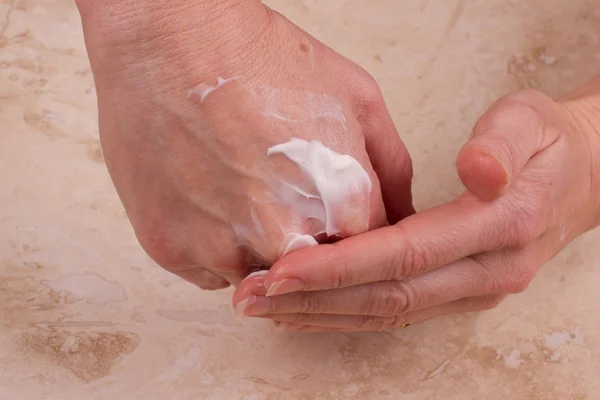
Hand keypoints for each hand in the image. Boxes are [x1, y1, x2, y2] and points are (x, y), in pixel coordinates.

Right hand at [76, 1, 413, 288]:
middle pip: (313, 278)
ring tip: (243, 185)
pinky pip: (211, 272)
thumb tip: (400, 219)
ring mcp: (224, 249)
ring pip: (260, 280)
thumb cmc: (261, 57)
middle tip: (282, 194)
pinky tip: (209, 193)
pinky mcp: (172, 250)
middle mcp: (285, 238)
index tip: (329, 213)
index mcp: (341, 203)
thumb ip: (390, 171)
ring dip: (259, 247)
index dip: (348, 235)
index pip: (367, 258)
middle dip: (306, 245)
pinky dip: (215, 245)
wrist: (167, 39)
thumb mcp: (357, 97)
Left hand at [233, 85, 599, 330]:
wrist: (583, 179)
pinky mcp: (457, 293)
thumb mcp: (533, 121)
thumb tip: (477, 169)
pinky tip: (306, 308)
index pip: (407, 255)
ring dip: (321, 313)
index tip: (284, 269)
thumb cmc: (549, 145)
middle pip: (387, 296)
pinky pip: (395, 311)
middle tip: (252, 297)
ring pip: (387, 313)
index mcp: (501, 227)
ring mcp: (472, 290)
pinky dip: (346, 312)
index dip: (342, 266)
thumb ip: (502, 143)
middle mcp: (486, 273)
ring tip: (264, 307)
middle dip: (314, 300)